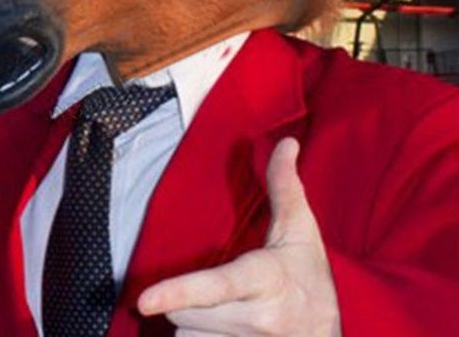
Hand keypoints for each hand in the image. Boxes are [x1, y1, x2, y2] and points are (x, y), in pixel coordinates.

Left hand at [138, 138, 340, 335]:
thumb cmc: (312, 281)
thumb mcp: (302, 232)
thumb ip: (285, 186)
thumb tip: (285, 142)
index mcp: (266, 280)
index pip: (216, 287)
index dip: (179, 292)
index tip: (146, 300)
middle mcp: (258, 322)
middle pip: (186, 314)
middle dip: (186, 302)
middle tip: (219, 294)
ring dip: (196, 329)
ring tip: (227, 319)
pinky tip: (224, 335)